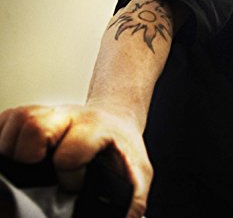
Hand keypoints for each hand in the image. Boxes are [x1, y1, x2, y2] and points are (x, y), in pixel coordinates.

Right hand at [0, 104, 152, 217]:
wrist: (116, 123)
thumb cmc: (122, 150)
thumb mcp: (138, 173)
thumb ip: (131, 200)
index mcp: (96, 129)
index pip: (70, 150)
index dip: (68, 172)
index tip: (73, 185)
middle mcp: (70, 116)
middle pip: (35, 126)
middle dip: (29, 155)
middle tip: (38, 173)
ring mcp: (49, 113)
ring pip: (18, 121)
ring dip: (12, 148)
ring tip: (25, 168)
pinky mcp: (31, 115)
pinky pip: (6, 121)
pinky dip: (3, 141)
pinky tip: (15, 157)